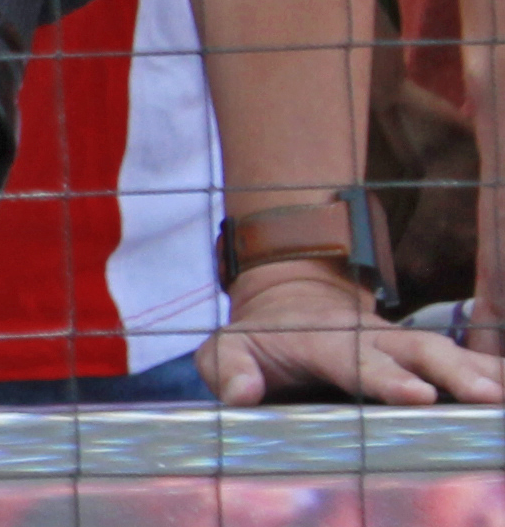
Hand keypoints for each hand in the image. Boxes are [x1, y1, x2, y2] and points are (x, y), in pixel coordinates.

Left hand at [202, 258, 504, 406]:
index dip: (386, 378)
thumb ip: (228, 369)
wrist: (289, 307)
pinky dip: (487, 372)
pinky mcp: (418, 358)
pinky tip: (503, 393)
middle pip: (417, 349)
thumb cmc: (260, 342)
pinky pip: (459, 363)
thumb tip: (241, 395)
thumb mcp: (227, 350)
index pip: (356, 358)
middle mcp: (370, 338)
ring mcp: (399, 345)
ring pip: (444, 352)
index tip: (418, 395)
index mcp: (323, 340)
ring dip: (479, 371)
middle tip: (486, 396)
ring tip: (503, 397)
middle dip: (453, 371)